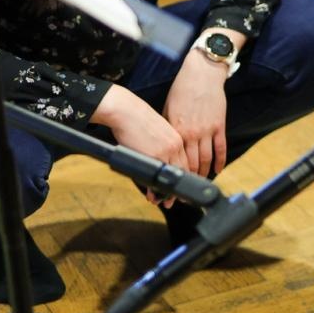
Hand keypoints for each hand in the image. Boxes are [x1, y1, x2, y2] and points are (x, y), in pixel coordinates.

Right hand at [93, 85, 187, 206]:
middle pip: (183, 172)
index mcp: (178, 138)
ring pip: (172, 177)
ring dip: (168, 192)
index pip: (186, 162)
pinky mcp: (154, 155)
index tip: (183, 187)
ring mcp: (166, 151)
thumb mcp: (158, 131)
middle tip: (176, 200)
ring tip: (165, 201)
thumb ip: (164, 145)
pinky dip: (155, 189)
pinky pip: (157, 176)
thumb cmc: (138, 120)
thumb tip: (162, 160)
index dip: (185, 177)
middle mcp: (175, 145)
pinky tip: (153, 195)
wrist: (126, 111)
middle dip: (179, 189)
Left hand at [163, 51, 229, 179]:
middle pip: (191, 163)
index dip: (174, 173)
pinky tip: (218, 170)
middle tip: (185, 189)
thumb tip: (166, 144)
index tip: (172, 182)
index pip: (176, 158)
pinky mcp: (219, 126)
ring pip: (206, 159)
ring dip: (203, 173)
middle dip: (188, 178)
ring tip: (200, 182)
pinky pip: (221, 148)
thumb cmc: (182, 89)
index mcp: (177, 130)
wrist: (202, 74)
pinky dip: (220, 162)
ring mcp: (208, 130)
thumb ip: (168, 128)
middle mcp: (192, 134)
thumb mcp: (168, 108)